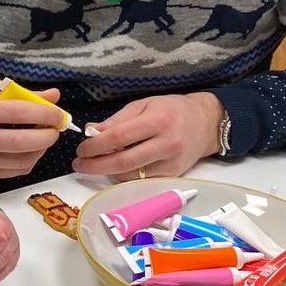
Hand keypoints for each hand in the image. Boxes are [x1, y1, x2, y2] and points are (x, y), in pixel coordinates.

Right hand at [0, 78, 61, 179]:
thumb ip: (20, 93)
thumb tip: (53, 97)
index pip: (15, 113)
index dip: (43, 114)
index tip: (58, 114)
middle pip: (20, 142)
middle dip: (46, 136)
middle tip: (55, 128)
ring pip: (20, 161)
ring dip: (41, 150)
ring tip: (44, 137)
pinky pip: (14, 172)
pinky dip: (29, 160)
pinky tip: (31, 149)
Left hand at [73, 93, 221, 179]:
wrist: (206, 123)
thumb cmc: (171, 110)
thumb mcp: (143, 105)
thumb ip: (116, 120)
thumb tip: (91, 132)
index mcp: (158, 121)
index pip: (119, 137)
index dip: (95, 146)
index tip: (81, 149)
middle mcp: (166, 144)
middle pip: (123, 161)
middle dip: (95, 165)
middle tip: (79, 164)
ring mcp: (171, 163)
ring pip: (131, 174)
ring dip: (107, 172)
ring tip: (94, 163)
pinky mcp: (173, 175)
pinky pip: (141, 180)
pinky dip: (124, 176)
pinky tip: (115, 168)